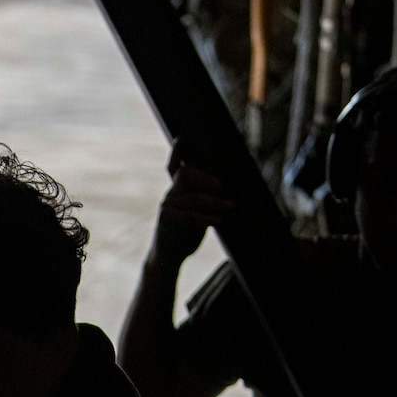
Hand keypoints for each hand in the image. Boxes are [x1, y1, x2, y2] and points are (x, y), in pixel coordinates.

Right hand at [150, 144, 232, 267]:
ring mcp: (166, 208)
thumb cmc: (185, 235)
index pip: (172, 168)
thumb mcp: (195, 214)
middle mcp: (169, 196)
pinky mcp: (167, 221)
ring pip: (192, 197)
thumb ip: (201, 200)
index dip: (176, 153)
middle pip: (185, 175)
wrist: (168, 258)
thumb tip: (226, 189)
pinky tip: (218, 220)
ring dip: (214, 201)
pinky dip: (206, 217)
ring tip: (230, 206)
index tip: (181, 138)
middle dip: (206, 178)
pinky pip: (190, 216)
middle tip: (222, 186)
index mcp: (175, 192)